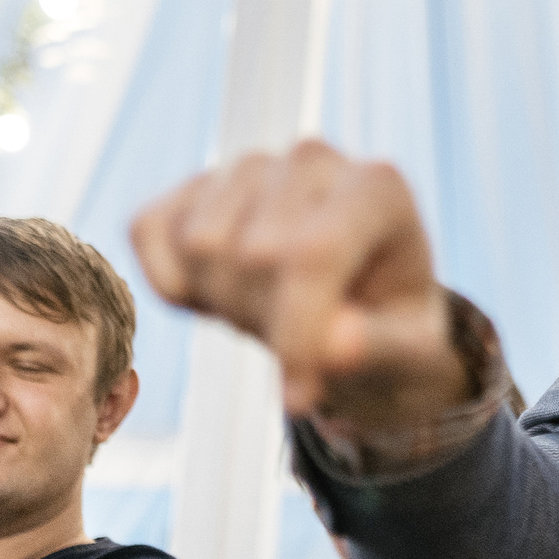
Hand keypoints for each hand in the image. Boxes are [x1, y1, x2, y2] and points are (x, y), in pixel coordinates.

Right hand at [130, 140, 468, 423]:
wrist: (355, 302)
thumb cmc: (386, 325)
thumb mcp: (408, 353)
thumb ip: (378, 349)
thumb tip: (334, 346)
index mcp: (378, 190)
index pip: (312, 253)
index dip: (296, 334)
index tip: (300, 398)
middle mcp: (313, 161)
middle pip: (250, 255)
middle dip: (267, 324)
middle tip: (299, 341)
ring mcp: (249, 166)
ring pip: (199, 244)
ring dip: (225, 304)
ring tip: (270, 313)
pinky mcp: (196, 185)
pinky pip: (149, 232)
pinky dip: (173, 284)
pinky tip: (222, 295)